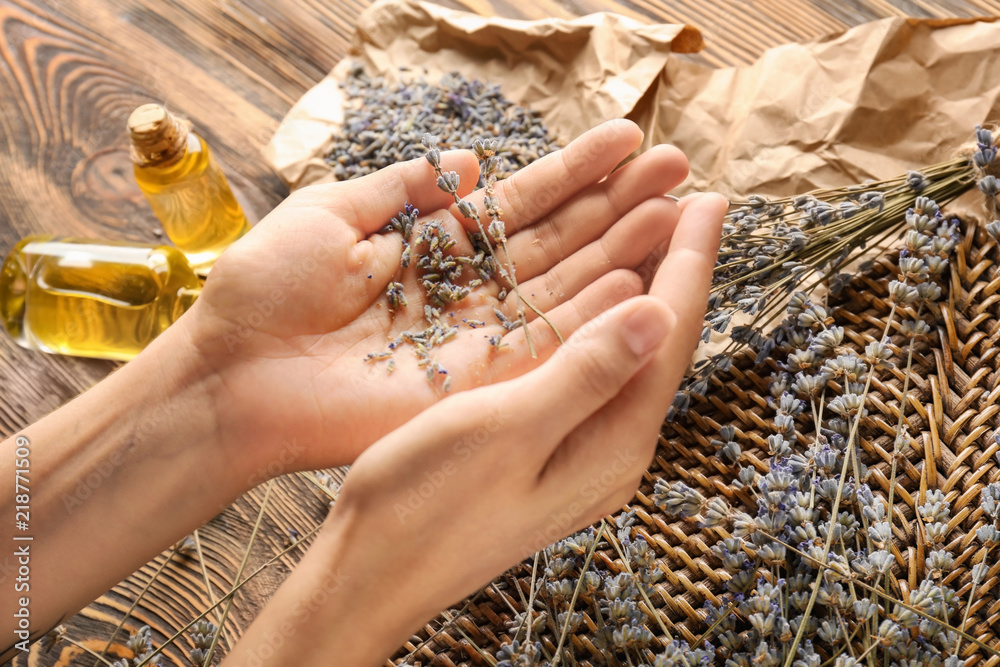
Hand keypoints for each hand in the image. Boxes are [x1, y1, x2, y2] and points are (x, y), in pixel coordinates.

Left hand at [183, 119, 690, 471]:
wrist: (232, 371)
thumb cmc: (266, 290)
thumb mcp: (333, 213)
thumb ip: (405, 187)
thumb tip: (474, 163)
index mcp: (435, 244)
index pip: (522, 202)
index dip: (576, 171)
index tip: (628, 139)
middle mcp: (467, 288)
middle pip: (558, 242)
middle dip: (618, 204)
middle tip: (678, 167)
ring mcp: (476, 336)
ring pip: (565, 290)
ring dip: (621, 253)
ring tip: (676, 216)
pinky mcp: (474, 382)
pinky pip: (545, 347)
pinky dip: (592, 318)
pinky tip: (638, 284)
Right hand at [219, 192, 727, 666]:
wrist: (375, 575)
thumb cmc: (427, 504)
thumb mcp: (507, 428)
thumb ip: (585, 371)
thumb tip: (657, 312)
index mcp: (612, 442)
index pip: (668, 336)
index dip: (689, 263)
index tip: (708, 198)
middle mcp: (610, 448)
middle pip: (658, 343)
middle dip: (675, 269)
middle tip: (687, 200)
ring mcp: (581, 453)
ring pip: (626, 354)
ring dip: (640, 288)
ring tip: (650, 231)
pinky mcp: (548, 450)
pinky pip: (593, 370)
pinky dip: (598, 319)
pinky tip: (590, 297)